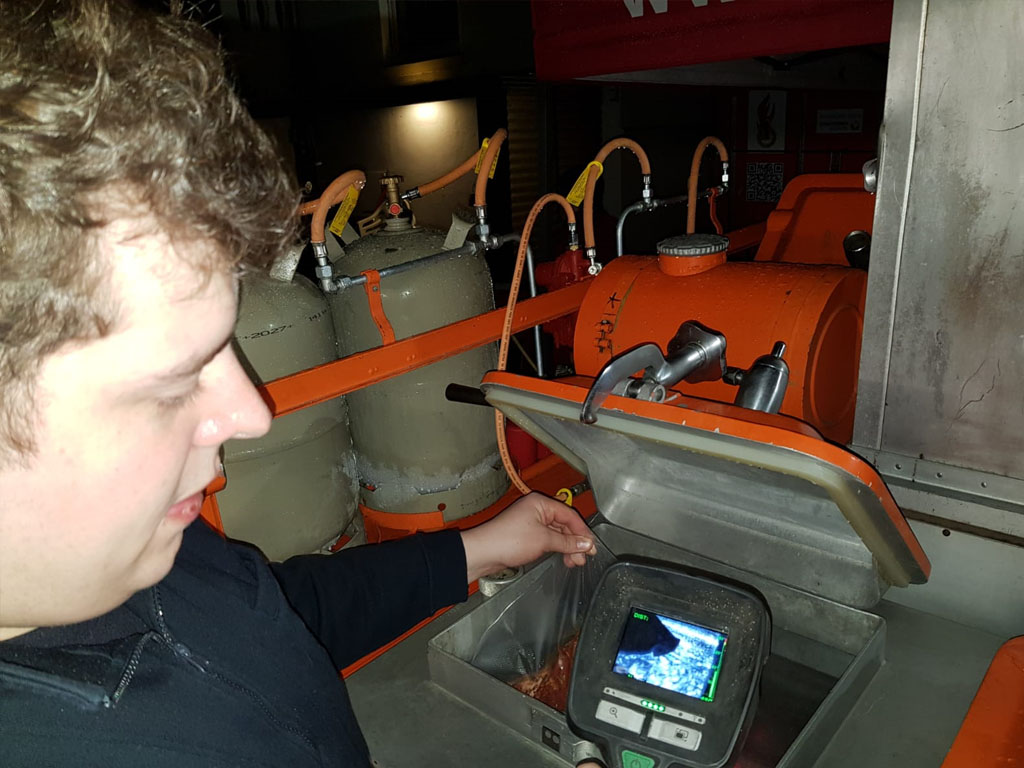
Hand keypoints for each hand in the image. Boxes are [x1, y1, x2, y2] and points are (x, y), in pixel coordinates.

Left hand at [460, 492, 596, 582]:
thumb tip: (586, 543)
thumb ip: (567, 541)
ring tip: (574, 562)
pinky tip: (563, 557)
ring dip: (567, 547)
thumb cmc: (508, 540)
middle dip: (575, 541)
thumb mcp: (544, 540)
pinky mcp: (526, 535)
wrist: (483, 552)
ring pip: (557, 533)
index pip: (570, 515)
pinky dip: (556, 548)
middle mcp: (536, 510)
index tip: (592, 546)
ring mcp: (531, 522)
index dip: (582, 532)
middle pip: (564, 524)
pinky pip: (548, 539)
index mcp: (541, 503)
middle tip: (583, 557)